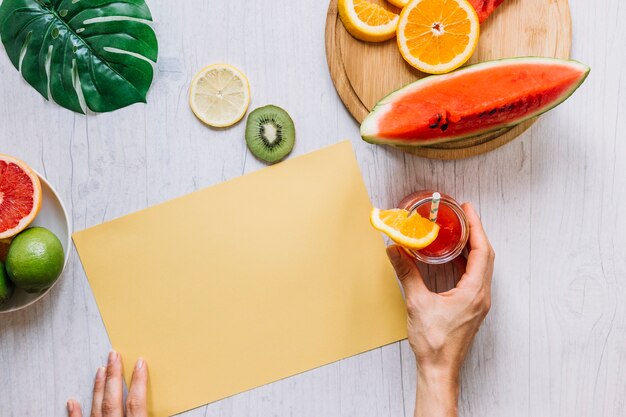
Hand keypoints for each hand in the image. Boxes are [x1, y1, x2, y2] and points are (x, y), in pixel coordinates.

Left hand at [67, 351, 147, 416]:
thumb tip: (176, 412)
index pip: (136, 403)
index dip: (139, 382)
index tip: (140, 363)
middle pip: (113, 400)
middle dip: (114, 376)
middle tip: (114, 356)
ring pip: (97, 408)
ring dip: (99, 388)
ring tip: (101, 369)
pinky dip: (75, 413)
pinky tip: (72, 402)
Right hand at [386, 203, 493, 416]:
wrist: (439, 369)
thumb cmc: (433, 342)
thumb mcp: (417, 303)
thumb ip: (407, 273)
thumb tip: (395, 251)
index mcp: (473, 292)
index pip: (482, 251)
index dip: (476, 228)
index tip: (468, 211)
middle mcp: (481, 295)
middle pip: (486, 256)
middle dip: (475, 233)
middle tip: (464, 216)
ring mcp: (478, 303)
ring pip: (482, 267)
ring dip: (473, 247)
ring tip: (459, 232)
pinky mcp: (472, 308)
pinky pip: (475, 278)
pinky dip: (467, 262)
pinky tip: (454, 259)